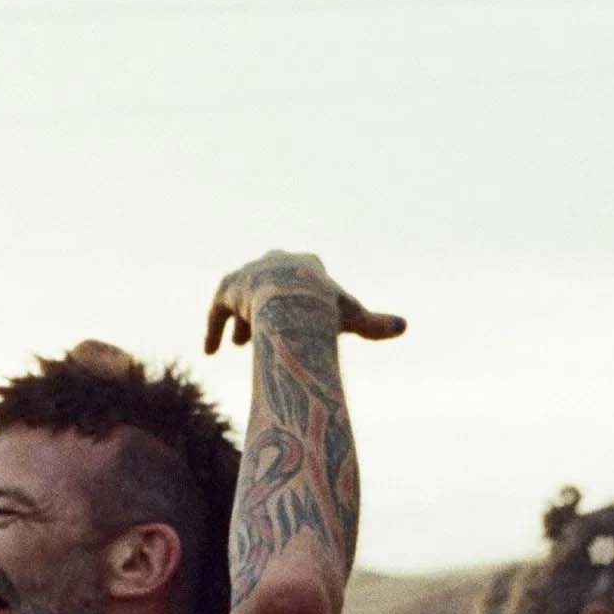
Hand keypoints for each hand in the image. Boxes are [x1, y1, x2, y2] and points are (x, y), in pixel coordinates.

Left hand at [200, 252, 406, 354]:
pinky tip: (210, 351)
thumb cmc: (324, 310)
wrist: (289, 301)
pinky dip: (214, 330)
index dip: (302, 300)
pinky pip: (217, 310)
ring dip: (242, 319)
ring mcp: (249, 273)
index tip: (301, 319)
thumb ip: (375, 323)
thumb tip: (404, 326)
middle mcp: (275, 261)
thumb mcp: (353, 316)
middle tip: (265, 334)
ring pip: (242, 296)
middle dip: (268, 307)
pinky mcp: (227, 288)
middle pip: (270, 285)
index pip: (304, 276)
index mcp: (306, 264)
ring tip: (240, 345)